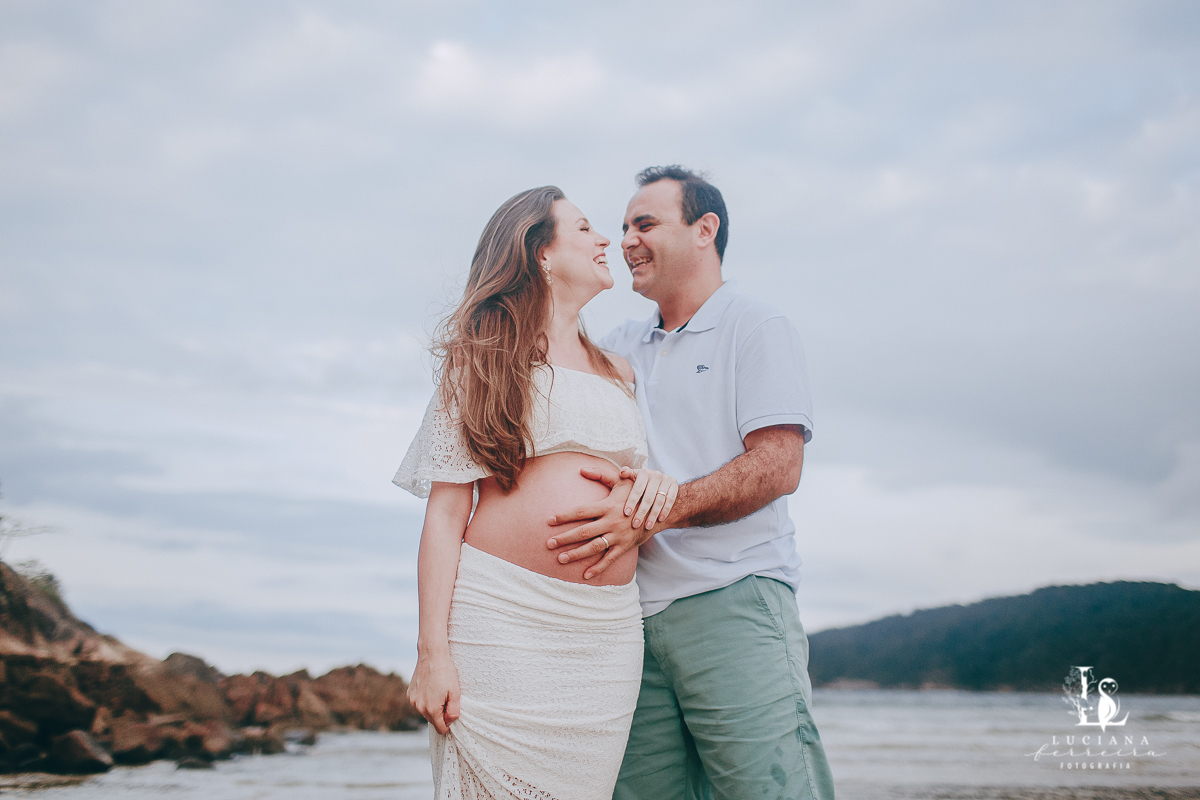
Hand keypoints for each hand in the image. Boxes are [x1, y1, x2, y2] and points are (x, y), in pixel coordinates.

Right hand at [406, 649, 460, 734]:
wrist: (432, 655)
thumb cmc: (446, 672)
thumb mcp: (455, 692)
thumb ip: (454, 711)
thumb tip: (449, 722)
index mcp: (431, 709)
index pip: (440, 728)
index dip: (448, 723)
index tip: (451, 711)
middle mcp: (419, 707)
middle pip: (432, 720)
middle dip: (441, 714)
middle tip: (447, 697)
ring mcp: (413, 700)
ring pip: (425, 711)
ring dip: (432, 706)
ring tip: (439, 690)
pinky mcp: (410, 694)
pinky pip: (419, 703)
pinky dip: (425, 699)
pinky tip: (431, 687)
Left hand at [545, 467, 676, 579]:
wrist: (658, 510)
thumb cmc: (636, 493)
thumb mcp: (621, 481)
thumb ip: (602, 475)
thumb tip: (582, 469)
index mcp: (607, 506)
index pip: (581, 511)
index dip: (565, 515)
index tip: (550, 520)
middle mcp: (610, 522)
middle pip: (583, 531)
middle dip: (564, 538)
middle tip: (548, 543)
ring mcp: (617, 536)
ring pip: (593, 547)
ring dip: (576, 554)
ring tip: (560, 558)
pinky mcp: (625, 546)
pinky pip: (609, 559)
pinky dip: (598, 568)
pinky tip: (585, 575)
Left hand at [619, 467, 678, 531]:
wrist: (658, 481)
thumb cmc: (640, 482)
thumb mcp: (632, 477)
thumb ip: (625, 475)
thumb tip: (623, 472)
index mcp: (644, 473)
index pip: (638, 489)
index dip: (632, 501)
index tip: (626, 513)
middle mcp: (656, 475)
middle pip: (649, 497)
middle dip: (641, 512)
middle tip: (635, 524)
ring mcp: (666, 479)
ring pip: (660, 500)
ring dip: (653, 514)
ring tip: (647, 526)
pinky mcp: (674, 485)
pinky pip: (670, 500)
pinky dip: (665, 510)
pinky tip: (659, 520)